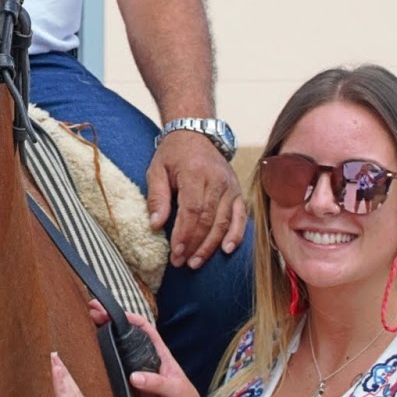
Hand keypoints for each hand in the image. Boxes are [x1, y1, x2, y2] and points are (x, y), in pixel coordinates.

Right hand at [86, 302, 205, 396]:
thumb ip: (156, 383)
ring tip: (87, 325)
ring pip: (118, 350)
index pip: (144, 329)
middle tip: (92, 311)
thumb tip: (133, 377)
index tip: (112, 312)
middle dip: (110, 321)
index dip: (129, 317)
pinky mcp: (129, 386)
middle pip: (126, 335)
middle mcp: (146, 359)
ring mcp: (136, 372)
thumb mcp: (175, 390)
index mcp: (160, 353)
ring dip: (103, 338)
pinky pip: (115, 371)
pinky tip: (91, 354)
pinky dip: (103, 361)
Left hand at [146, 132, 245, 269]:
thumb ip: (157, 197)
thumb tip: (155, 225)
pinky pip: (240, 216)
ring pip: (224, 221)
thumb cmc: (173, 155)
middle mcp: (217, 180)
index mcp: (195, 173)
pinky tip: (226, 250)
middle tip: (182, 262)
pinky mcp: (238, 191)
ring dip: (211, 245)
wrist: (196, 134)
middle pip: (209, 219)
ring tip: (196, 262)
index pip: (192, 210)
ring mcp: (231, 186)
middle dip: (195, 244)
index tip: (175, 253)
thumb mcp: (156, 170)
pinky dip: (236, 234)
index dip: (184, 234)